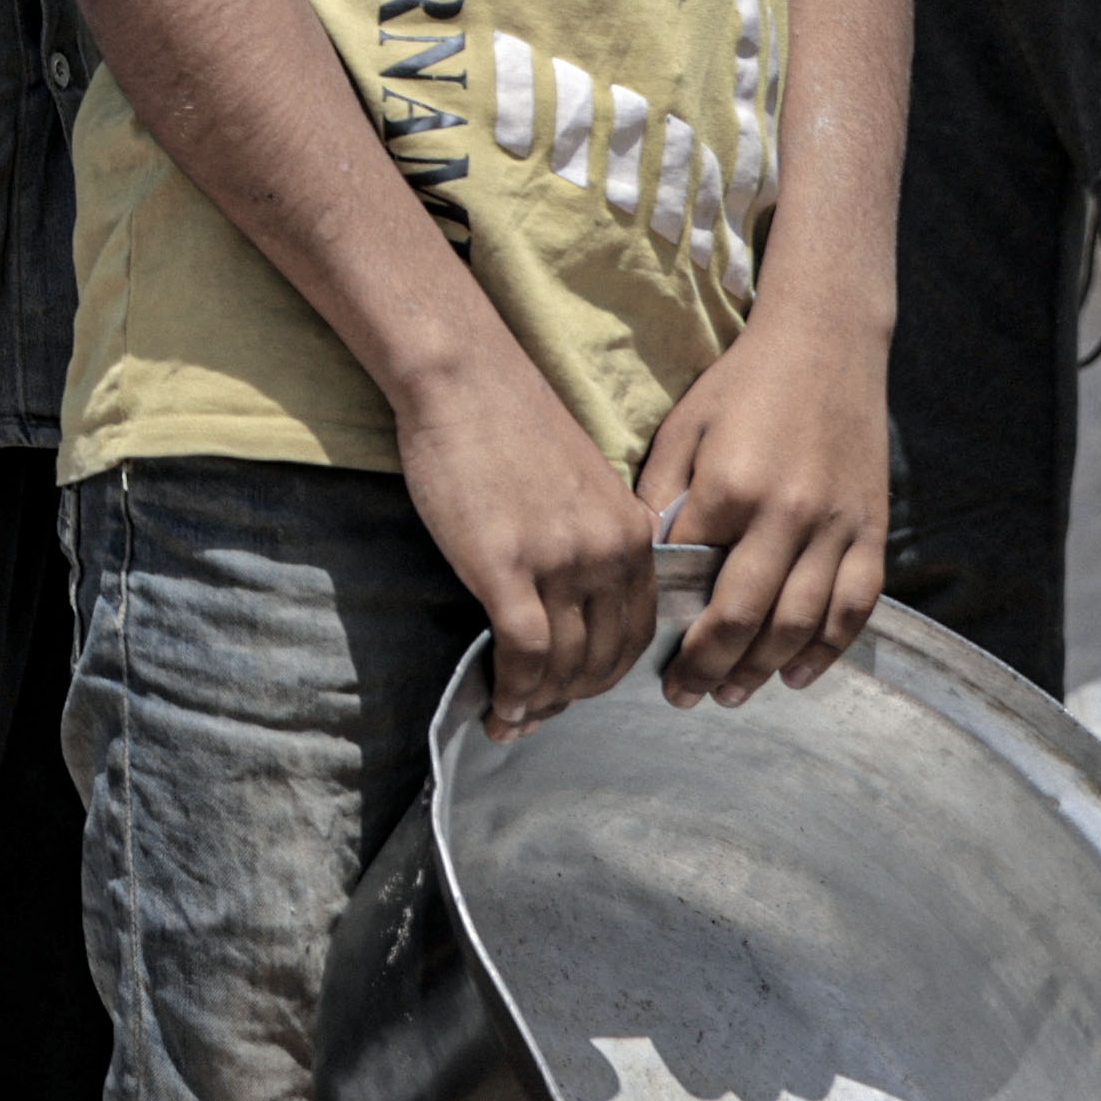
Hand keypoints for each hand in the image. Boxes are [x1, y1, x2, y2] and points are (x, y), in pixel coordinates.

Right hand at [391, 358, 658, 737]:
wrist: (464, 381)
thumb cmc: (509, 425)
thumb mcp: (581, 486)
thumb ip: (592, 541)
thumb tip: (574, 601)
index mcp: (633, 533)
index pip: (636, 630)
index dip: (607, 674)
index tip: (577, 691)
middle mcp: (610, 553)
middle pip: (605, 657)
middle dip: (575, 697)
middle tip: (543, 715)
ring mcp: (561, 563)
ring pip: (566, 664)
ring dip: (541, 703)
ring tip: (514, 719)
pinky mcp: (508, 569)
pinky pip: (524, 654)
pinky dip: (513, 690)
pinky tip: (498, 705)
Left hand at [637, 304, 890, 709]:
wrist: (826, 341)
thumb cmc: (742, 384)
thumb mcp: (683, 429)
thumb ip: (660, 497)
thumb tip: (642, 565)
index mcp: (728, 488)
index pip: (690, 580)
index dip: (667, 625)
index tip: (648, 656)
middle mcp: (786, 513)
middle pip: (744, 618)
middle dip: (709, 667)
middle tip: (684, 696)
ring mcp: (836, 524)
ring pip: (800, 623)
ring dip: (763, 670)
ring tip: (732, 693)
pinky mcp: (872, 528)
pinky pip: (855, 606)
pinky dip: (829, 649)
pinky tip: (797, 674)